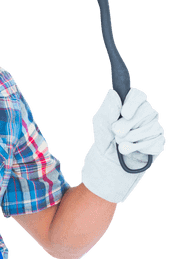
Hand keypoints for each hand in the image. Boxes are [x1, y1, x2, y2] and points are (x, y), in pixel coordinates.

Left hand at [81, 88, 165, 203]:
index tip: (124, 114)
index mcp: (132, 105)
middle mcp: (145, 114)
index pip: (139, 96)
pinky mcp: (158, 141)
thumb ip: (107, 109)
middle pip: (146, 111)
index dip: (133, 103)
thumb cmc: (106, 141)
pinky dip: (140, 148)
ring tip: (120, 146)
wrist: (110, 165)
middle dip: (128, 125)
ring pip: (150, 127)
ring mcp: (153, 127)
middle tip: (116, 134)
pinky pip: (154, 141)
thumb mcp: (101, 125)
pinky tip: (132, 151)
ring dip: (131, 139)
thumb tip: (113, 93)